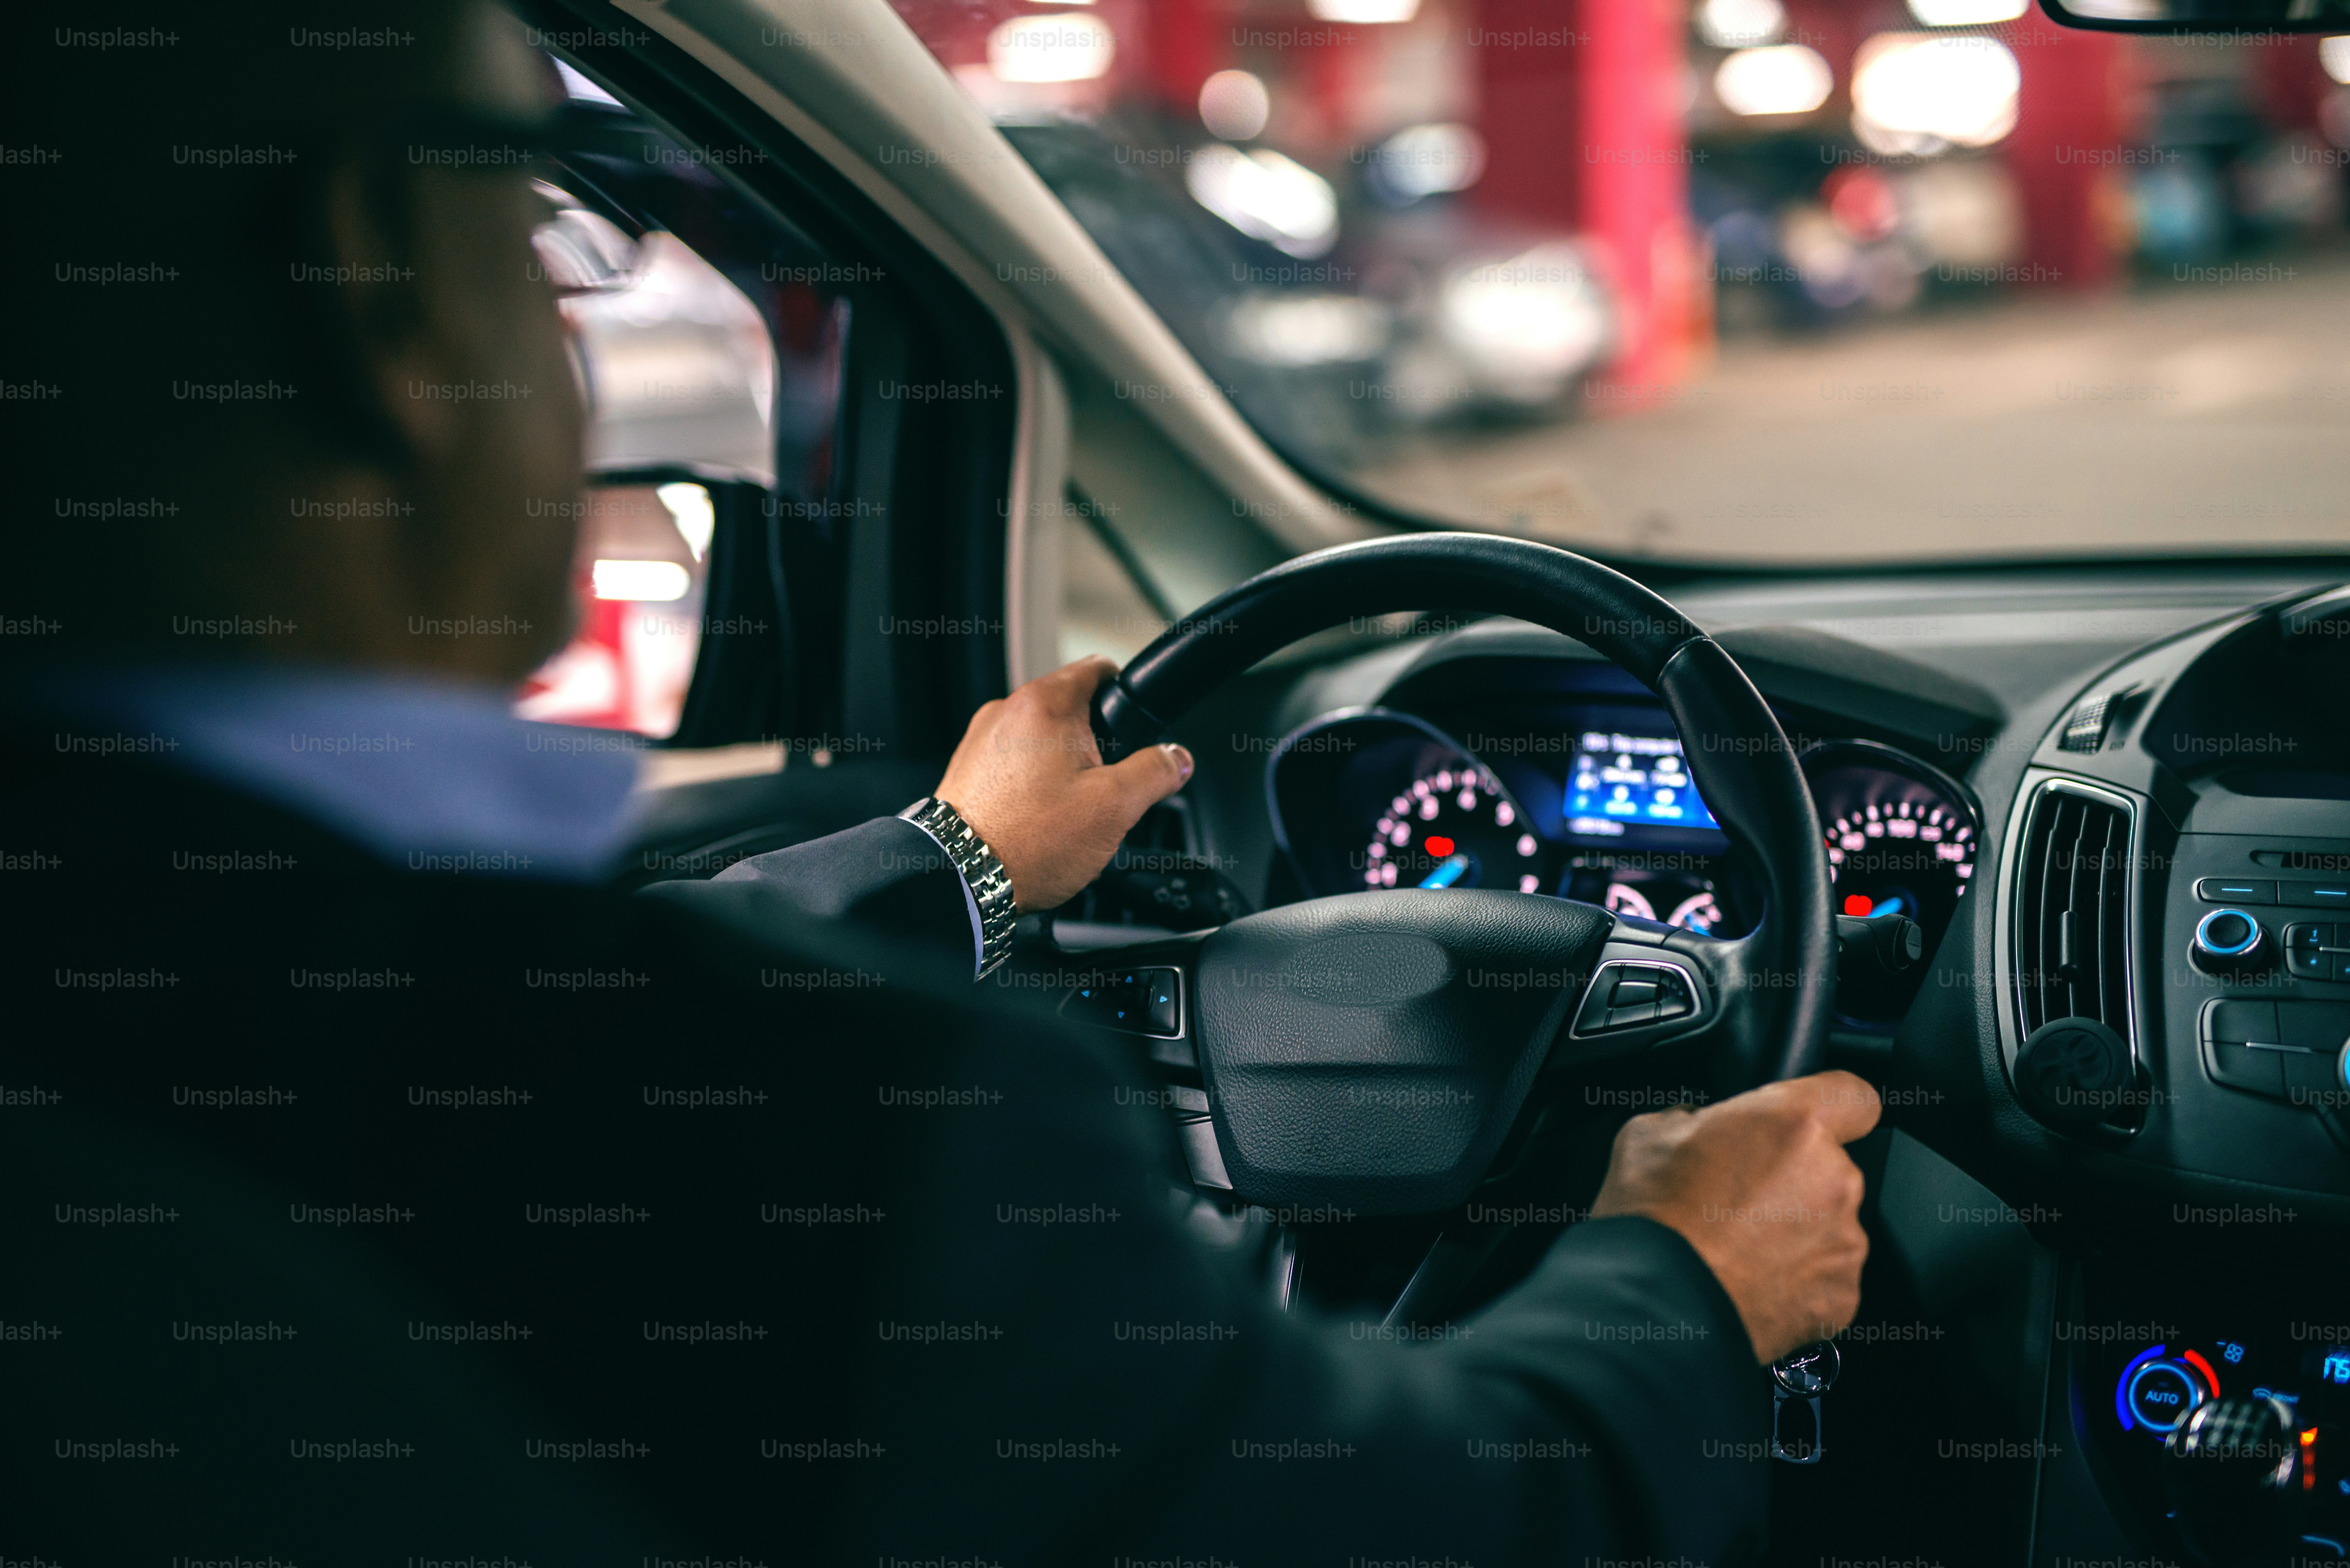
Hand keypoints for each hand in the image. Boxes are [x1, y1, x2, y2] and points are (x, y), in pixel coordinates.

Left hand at [934, 657, 1194, 913]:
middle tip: (1101, 790)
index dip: (1124, 692)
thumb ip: (1155, 773)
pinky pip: (1013, 766)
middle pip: (1070, 711)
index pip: (1098, 668)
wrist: (960, 879)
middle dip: (1094, 745)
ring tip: (1066, 813)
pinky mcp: (967, 771)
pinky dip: (1030, 786)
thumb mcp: (1114, 806)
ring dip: (1062, 768)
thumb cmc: (1028, 841)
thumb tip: (1176, 759)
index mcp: (1045, 703)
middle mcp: (1006, 711)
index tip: (1133, 720)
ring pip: (1041, 741)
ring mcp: (981, 740)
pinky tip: (1037, 821)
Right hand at [1590, 1070, 1879, 1363]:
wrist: (1657, 1304)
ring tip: (1737, 1247)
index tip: (1811, 1121)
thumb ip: (1696, 1119)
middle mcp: (1835, 1179)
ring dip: (1795, 1230)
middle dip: (1793, 1178)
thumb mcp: (1650, 1133)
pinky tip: (1749, 1280)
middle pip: (1832, 1167)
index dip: (1832, 1105)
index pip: (1853, 1095)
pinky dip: (1796, 1279)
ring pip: (1829, 1224)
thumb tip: (1702, 1128)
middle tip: (1737, 1197)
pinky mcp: (1841, 1296)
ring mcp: (1844, 1242)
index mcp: (1794, 1125)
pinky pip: (1826, 1276)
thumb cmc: (1654, 1218)